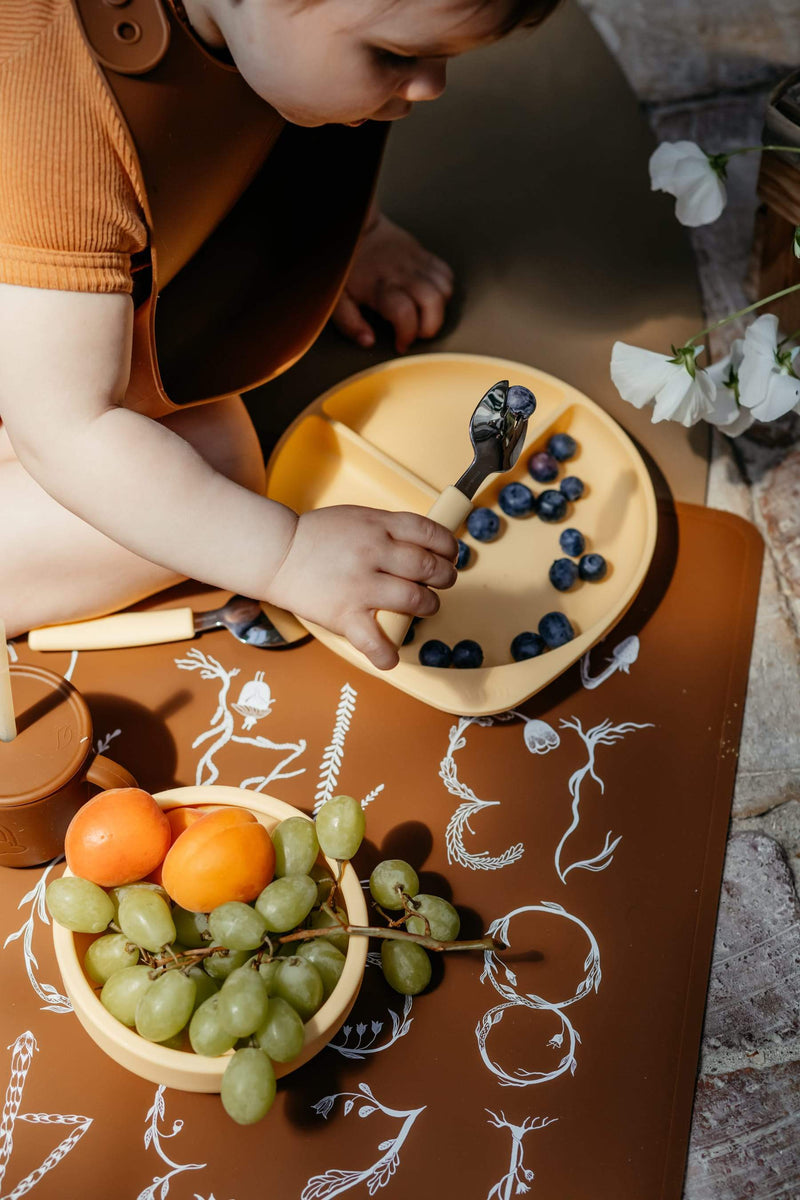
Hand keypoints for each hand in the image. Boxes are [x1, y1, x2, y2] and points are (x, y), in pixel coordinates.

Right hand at [264, 506, 458, 669]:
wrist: (276, 554)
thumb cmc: (316, 537)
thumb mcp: (358, 517)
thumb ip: (389, 530)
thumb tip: (425, 546)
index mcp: (378, 526)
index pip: (430, 533)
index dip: (448, 547)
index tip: (449, 556)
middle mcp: (373, 553)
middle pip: (429, 568)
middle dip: (444, 577)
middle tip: (440, 582)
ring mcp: (360, 586)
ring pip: (415, 600)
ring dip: (429, 606)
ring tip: (423, 607)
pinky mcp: (345, 615)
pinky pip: (375, 640)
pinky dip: (388, 653)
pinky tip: (391, 655)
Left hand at [332, 213, 453, 353]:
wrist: (355, 226)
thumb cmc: (346, 266)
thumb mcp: (338, 298)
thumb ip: (350, 323)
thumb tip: (368, 341)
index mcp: (380, 287)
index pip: (405, 315)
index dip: (406, 335)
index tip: (400, 344)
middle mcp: (403, 274)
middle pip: (433, 303)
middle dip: (430, 327)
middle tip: (417, 333)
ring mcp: (416, 263)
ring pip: (445, 290)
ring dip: (439, 310)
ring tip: (423, 316)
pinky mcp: (424, 255)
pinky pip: (446, 274)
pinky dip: (444, 290)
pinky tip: (429, 297)